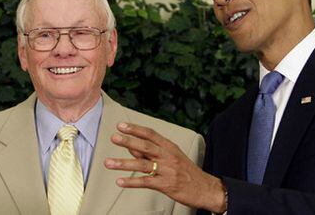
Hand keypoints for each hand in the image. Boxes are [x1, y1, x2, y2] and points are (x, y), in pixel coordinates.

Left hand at [104, 122, 226, 212]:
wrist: (205, 188)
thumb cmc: (187, 171)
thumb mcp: (173, 156)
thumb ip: (153, 151)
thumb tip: (133, 147)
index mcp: (169, 147)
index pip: (151, 134)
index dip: (135, 129)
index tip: (121, 126)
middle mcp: (168, 156)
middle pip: (146, 146)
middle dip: (128, 141)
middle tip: (114, 137)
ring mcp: (167, 170)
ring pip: (142, 164)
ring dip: (124, 163)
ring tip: (109, 162)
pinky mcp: (166, 185)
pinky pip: (146, 182)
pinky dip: (132, 182)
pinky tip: (120, 182)